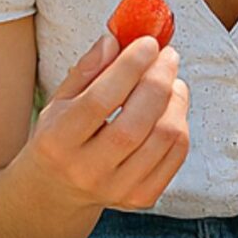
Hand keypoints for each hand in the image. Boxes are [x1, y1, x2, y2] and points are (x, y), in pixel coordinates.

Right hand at [19, 31, 191, 211]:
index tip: (148, 43)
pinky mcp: (141, 198)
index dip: (130, 67)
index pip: (100, 101)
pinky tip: (171, 107)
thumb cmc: (59, 138)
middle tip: (168, 56)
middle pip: (137, 122)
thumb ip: (86, 71)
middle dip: (159, 80)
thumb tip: (114, 39)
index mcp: (58, 141)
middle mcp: (87, 170)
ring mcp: (117, 188)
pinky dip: (180, 122)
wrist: (56, 192)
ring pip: (164, 137)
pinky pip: (176, 154)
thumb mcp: (59, 102)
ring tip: (171, 80)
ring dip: (176, 99)